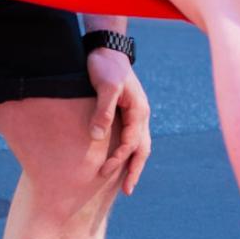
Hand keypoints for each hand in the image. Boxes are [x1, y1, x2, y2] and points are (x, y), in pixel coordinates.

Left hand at [86, 49, 151, 194]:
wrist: (107, 48)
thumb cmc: (106, 65)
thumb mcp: (105, 87)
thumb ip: (103, 111)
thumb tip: (98, 137)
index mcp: (138, 111)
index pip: (131, 143)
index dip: (118, 159)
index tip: (104, 172)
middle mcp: (140, 115)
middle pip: (142, 149)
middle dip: (135, 171)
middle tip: (127, 191)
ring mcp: (135, 114)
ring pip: (139, 145)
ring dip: (133, 164)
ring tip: (126, 183)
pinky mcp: (126, 112)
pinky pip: (130, 137)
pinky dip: (128, 152)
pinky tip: (119, 160)